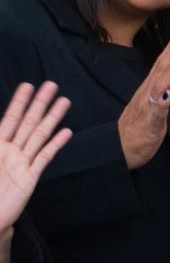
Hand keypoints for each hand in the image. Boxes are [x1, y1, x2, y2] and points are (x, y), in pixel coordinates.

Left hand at [1, 82, 71, 248]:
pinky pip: (44, 157)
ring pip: (39, 135)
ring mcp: (21, 163)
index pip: (9, 119)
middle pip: (28, 122)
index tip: (28, 85)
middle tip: (51, 85)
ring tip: (64, 102)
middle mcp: (10, 151)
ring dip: (52, 118)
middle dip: (39, 103)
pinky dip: (55, 144)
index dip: (18, 102)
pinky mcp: (30, 177)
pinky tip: (66, 132)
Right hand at [118, 33, 169, 168]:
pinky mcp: (149, 122)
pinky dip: (162, 102)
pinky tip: (167, 94)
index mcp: (150, 88)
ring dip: (169, 72)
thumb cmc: (140, 125)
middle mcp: (147, 93)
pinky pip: (155, 111)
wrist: (121, 148)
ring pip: (159, 86)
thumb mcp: (158, 103)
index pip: (162, 64)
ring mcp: (147, 106)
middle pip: (160, 69)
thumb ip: (168, 88)